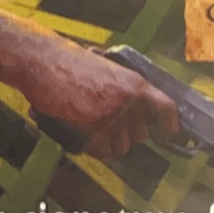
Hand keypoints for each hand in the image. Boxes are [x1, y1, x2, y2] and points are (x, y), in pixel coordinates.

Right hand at [16, 37, 179, 160]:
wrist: (43, 61)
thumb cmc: (69, 62)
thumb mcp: (107, 68)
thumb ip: (124, 88)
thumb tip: (134, 108)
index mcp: (134, 82)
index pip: (165, 107)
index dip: (170, 123)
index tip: (169, 132)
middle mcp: (127, 100)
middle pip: (141, 134)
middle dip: (127, 134)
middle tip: (110, 126)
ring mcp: (111, 115)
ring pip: (121, 147)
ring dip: (110, 144)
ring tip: (93, 129)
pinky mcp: (92, 127)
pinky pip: (101, 151)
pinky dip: (94, 149)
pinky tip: (85, 136)